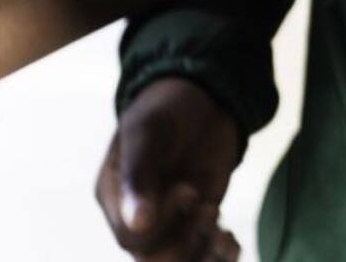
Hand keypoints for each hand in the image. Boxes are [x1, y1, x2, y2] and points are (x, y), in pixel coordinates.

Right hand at [97, 78, 241, 261]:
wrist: (203, 99)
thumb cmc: (166, 108)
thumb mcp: (149, 132)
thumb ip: (139, 174)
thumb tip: (138, 224)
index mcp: (114, 195)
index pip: (130, 237)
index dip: (161, 223)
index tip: (189, 190)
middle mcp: (137, 216)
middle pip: (153, 260)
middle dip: (185, 244)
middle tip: (208, 209)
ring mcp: (168, 222)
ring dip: (204, 255)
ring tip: (223, 232)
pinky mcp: (196, 224)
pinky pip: (203, 257)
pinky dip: (220, 258)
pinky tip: (231, 240)